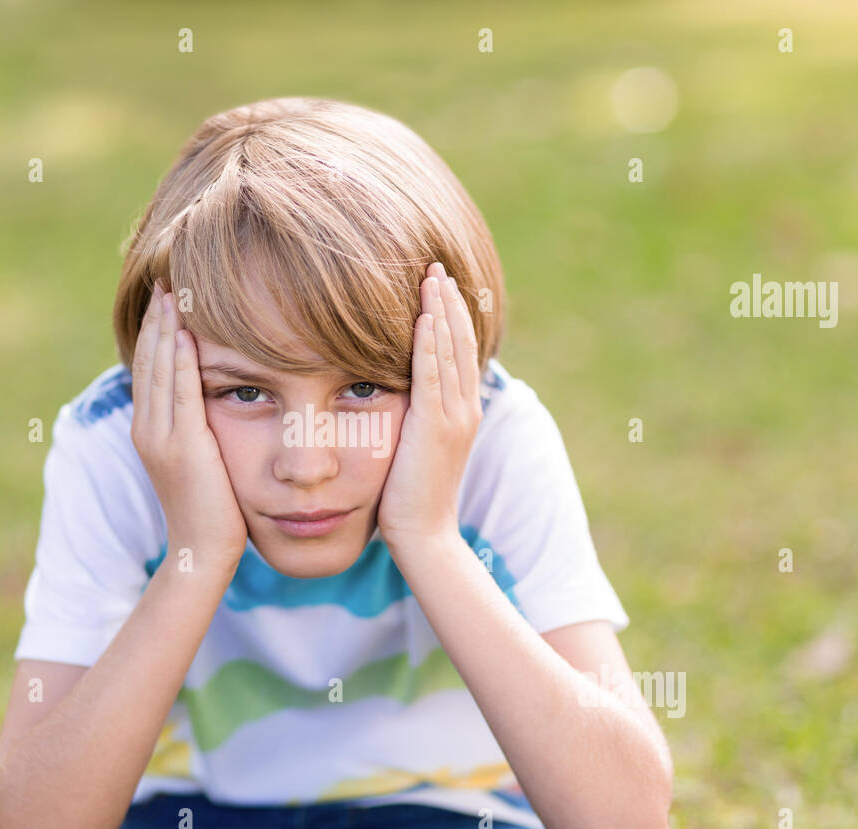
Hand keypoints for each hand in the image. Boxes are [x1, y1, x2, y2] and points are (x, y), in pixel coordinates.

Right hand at [130, 279, 247, 571]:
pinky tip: (184, 331)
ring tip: (172, 289)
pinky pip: (178, 392)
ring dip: (165, 327)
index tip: (166, 294)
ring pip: (158, 368)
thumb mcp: (202, 458)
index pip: (150, 365)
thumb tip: (215, 399)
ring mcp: (159, 436)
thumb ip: (200, 426)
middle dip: (157, 316)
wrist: (202, 551)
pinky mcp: (180, 446)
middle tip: (165, 276)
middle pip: (149, 358)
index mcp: (150, 428)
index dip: (156, 328)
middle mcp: (147, 427)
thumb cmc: (213, 508)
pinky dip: (178, 359)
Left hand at [377, 263, 482, 552]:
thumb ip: (412, 417)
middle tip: (435, 264)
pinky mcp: (435, 426)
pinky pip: (434, 374)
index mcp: (462, 411)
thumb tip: (392, 393)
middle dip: (448, 300)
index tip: (438, 283)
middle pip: (460, 340)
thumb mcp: (414, 447)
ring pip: (450, 350)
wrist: (423, 534)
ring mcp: (454, 416)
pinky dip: (430, 341)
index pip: (459, 350)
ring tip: (430, 275)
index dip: (451, 315)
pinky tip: (423, 314)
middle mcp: (465, 408)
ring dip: (440, 309)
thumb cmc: (408, 495)